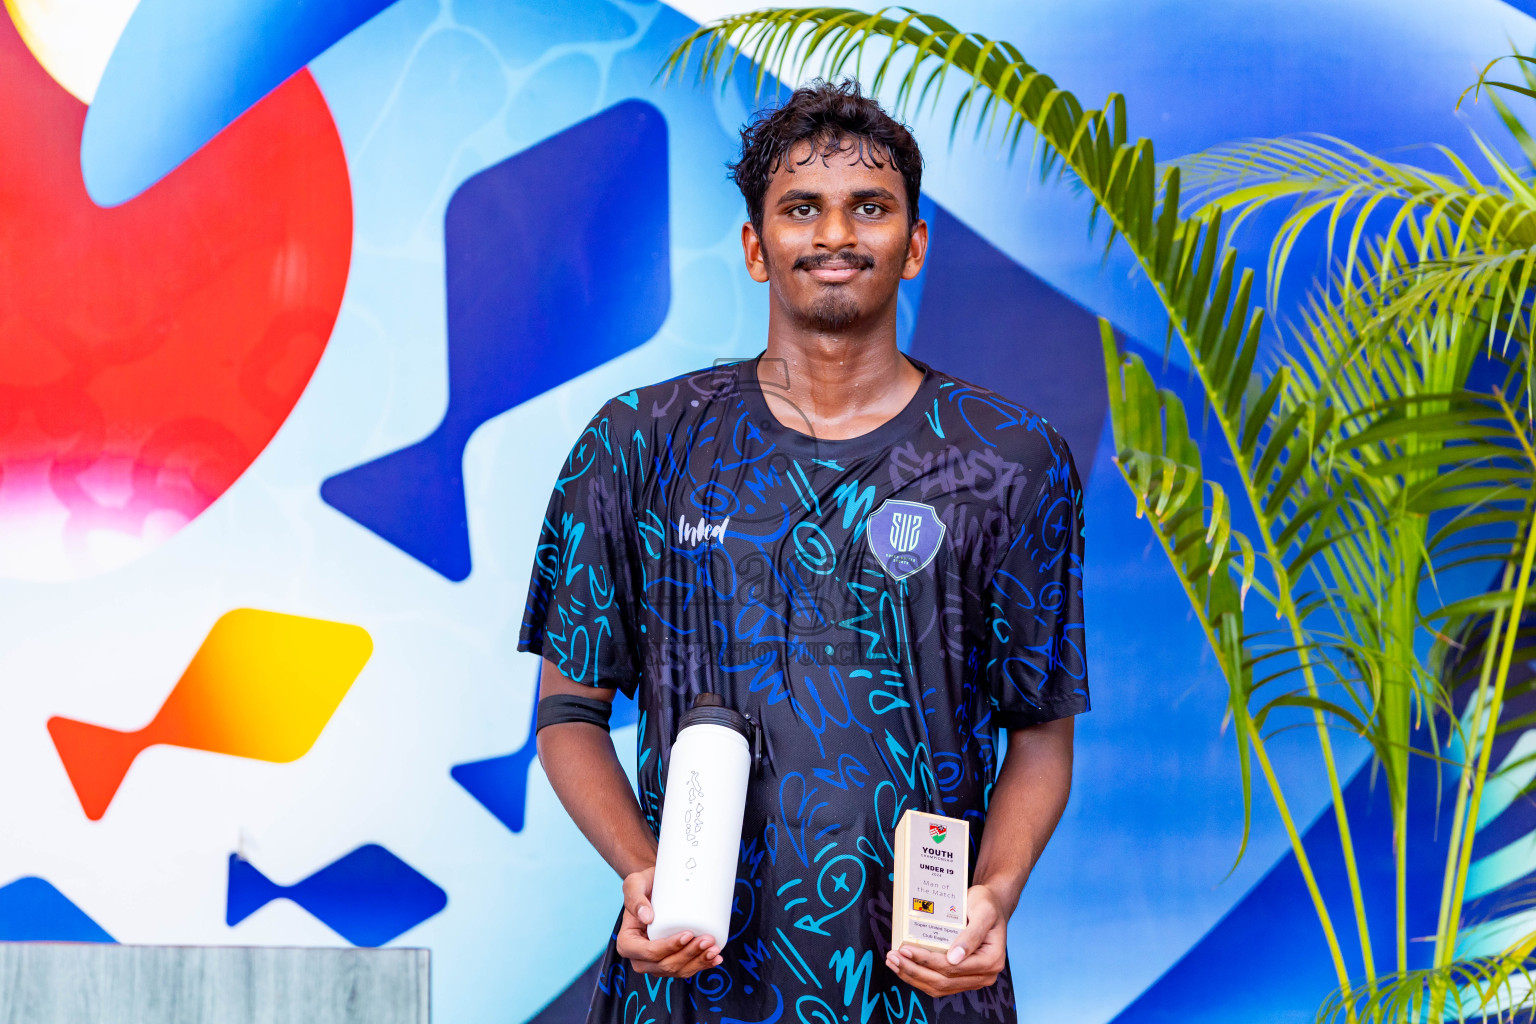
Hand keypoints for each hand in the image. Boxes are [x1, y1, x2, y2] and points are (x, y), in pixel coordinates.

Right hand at [614, 866, 722, 977]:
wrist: (656, 888)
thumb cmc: (644, 885)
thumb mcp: (634, 884)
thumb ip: (635, 897)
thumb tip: (647, 917)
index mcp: (627, 943)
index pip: (649, 952)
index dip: (670, 947)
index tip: (688, 933)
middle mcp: (639, 958)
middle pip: (666, 965)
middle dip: (689, 955)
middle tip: (708, 939)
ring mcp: (655, 963)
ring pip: (677, 971)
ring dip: (698, 962)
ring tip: (714, 948)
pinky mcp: (669, 961)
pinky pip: (685, 969)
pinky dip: (701, 965)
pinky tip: (715, 959)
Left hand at [885, 883, 1006, 996]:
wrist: (991, 905)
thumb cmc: (987, 904)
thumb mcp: (983, 912)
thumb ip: (972, 935)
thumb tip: (954, 958)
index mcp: (991, 961)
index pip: (953, 968)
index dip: (928, 961)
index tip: (906, 949)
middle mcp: (984, 975)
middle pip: (944, 981)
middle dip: (915, 971)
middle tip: (893, 957)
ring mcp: (973, 979)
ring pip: (939, 987)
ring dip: (913, 977)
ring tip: (893, 962)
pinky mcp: (962, 977)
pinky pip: (939, 983)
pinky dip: (920, 977)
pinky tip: (904, 966)